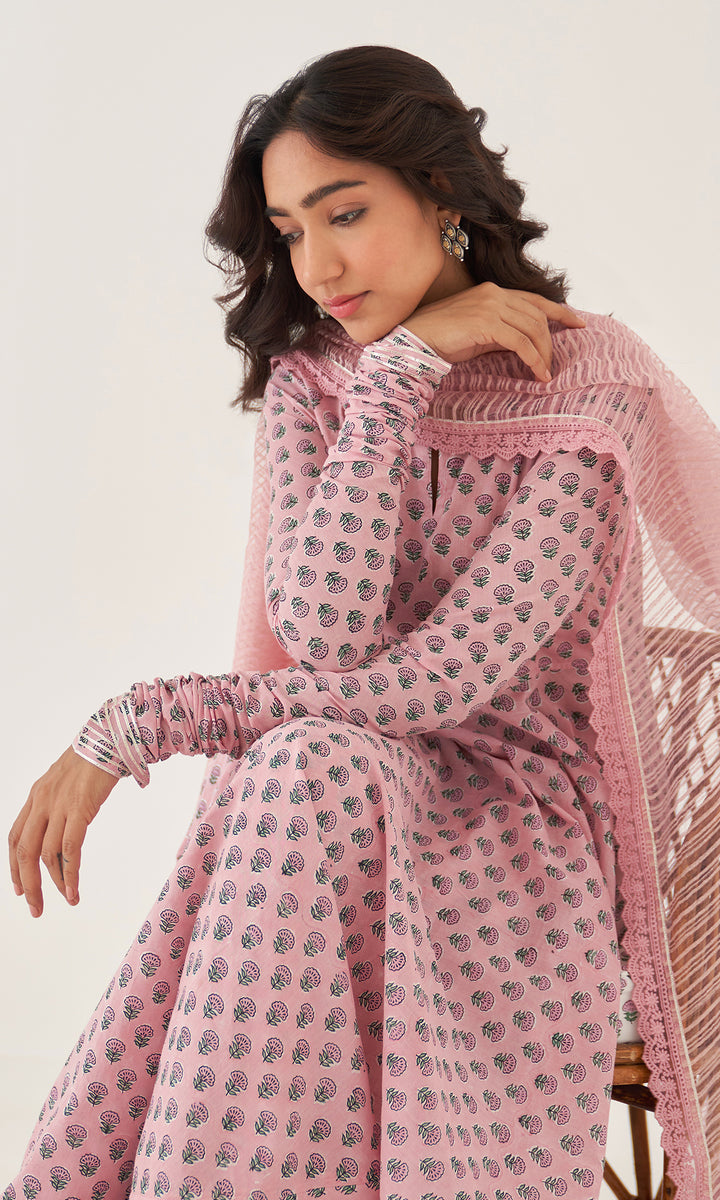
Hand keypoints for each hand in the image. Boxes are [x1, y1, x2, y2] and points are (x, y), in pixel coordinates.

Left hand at [9, 747, 118, 916]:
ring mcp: (59, 806)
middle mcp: (42, 802)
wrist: (109, 740)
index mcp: (36, 796)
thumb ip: (59, 802)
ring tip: (65, 900)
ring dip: (53, 883)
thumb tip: (64, 825)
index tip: (20, 888)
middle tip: (34, 907)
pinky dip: (69, 874)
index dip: (14, 866)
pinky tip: (73, 889)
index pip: (15, 837)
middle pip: (25, 852)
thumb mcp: (66, 781)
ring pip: (46, 855)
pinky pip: (69, 849)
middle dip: (28, 884)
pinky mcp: (79, 810)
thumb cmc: (93, 759)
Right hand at [402, 281, 585, 379]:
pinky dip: (533, 359)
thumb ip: (501, 333)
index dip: (560, 311)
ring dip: (543, 353)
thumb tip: (524, 346)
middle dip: (551, 341)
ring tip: (545, 373)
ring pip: (533, 328)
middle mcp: (494, 293)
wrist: (415, 339)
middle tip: (554, 364)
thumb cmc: (443, 339)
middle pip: (537, 315)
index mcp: (493, 291)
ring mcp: (490, 306)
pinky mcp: (486, 323)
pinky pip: (520, 342)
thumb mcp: (478, 334)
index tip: (578, 323)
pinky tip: (537, 373)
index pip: (535, 299)